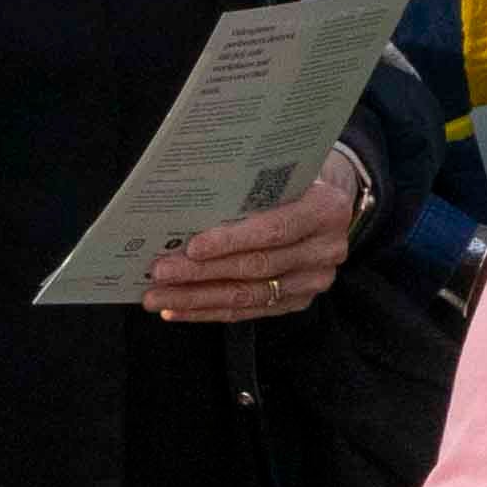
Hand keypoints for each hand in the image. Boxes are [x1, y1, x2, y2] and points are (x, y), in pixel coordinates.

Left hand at [136, 154, 364, 326]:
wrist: (325, 204)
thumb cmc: (290, 183)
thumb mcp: (279, 175)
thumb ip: (247, 192)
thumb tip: (183, 208)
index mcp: (327, 209)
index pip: (276, 230)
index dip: (232, 240)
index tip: (191, 247)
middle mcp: (327, 249)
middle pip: (258, 266)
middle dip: (202, 272)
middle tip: (160, 272)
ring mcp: (314, 279)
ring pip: (249, 295)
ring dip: (198, 298)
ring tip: (159, 297)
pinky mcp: (299, 300)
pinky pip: (248, 311)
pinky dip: (209, 311)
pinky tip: (178, 309)